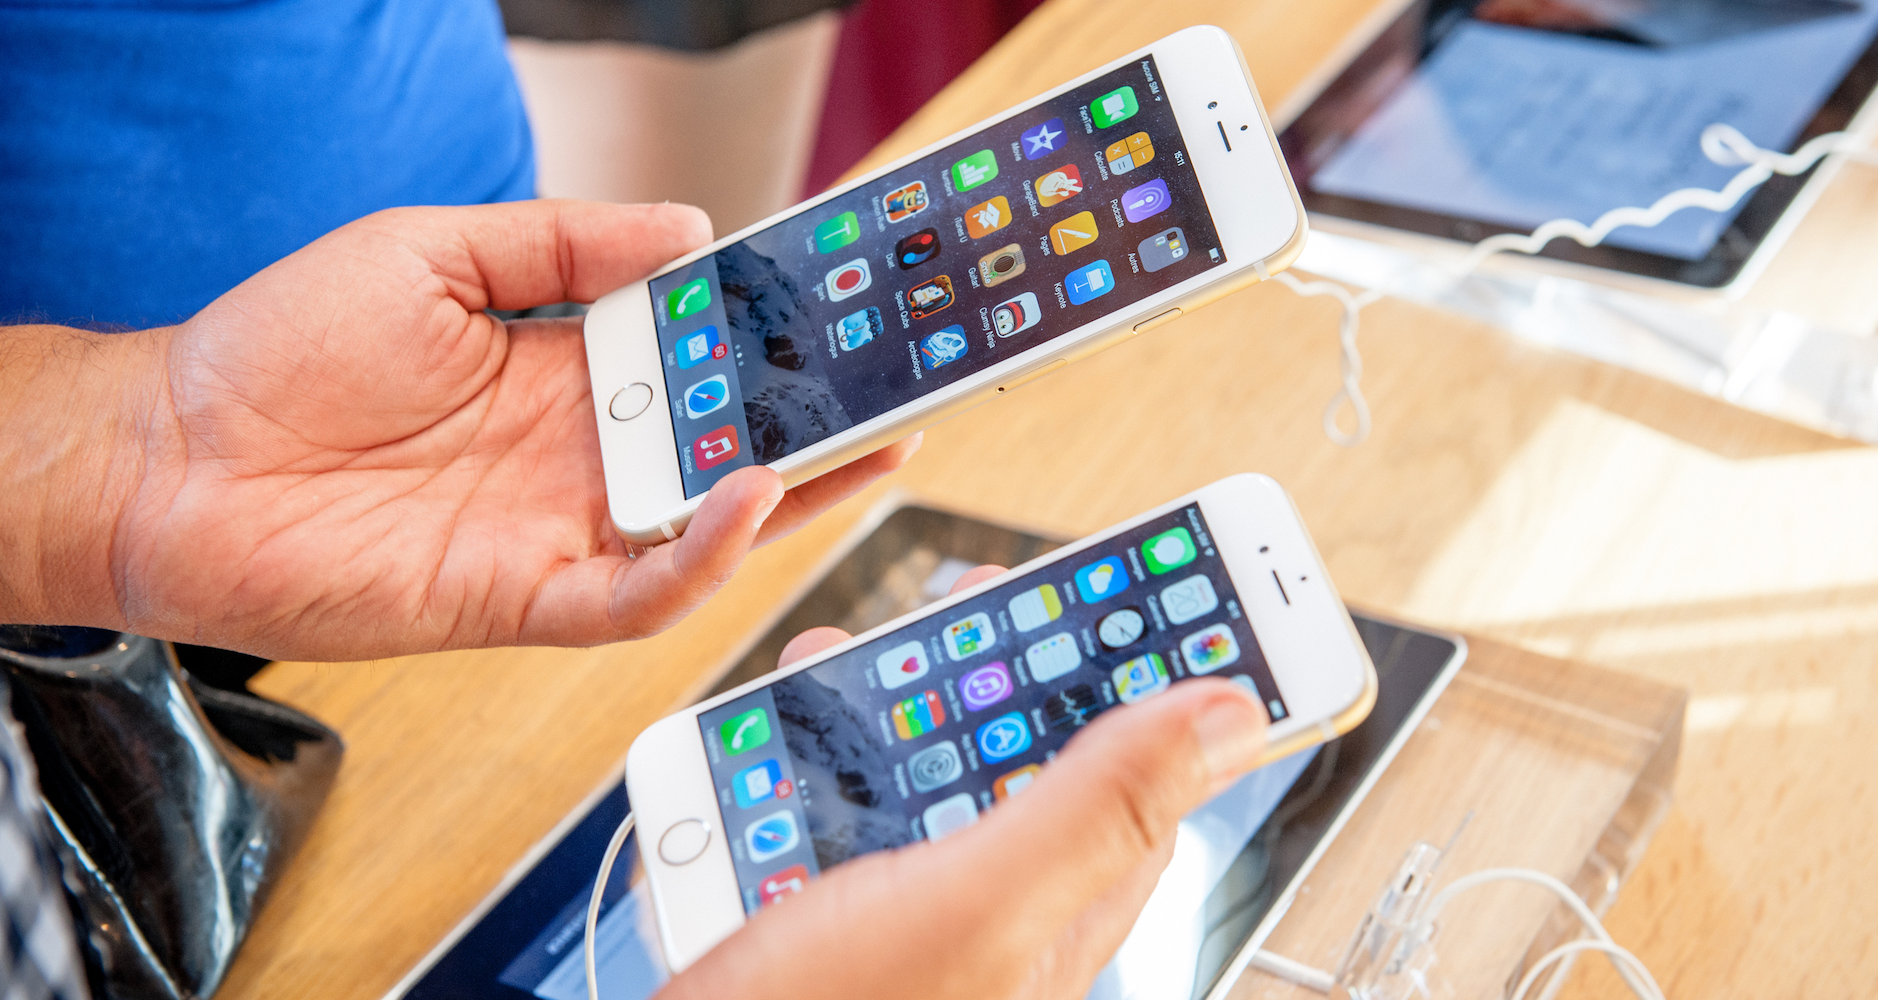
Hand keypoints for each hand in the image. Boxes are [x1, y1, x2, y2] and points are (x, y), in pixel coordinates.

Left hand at [0, 200, 916, 658]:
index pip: (703, 354)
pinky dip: (703, 557)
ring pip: (712, 524)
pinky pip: (640, 591)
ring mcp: (561, 530)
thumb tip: (689, 230)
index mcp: (568, 371)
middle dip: (827, 417)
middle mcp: (581, 456)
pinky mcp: (525, 599)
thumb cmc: (280, 348)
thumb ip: (561, 241)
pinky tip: (752, 500)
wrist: (168, 455)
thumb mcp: (431, 252)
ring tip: (882, 441)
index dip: (778, 333)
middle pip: (732, 443)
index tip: (852, 298)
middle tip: (916, 381)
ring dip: (800, 489)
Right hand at [661, 567, 1270, 999]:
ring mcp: (905, 907)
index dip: (1169, 684)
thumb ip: (1098, 804)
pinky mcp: (823, 905)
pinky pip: (840, 803)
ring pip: (929, 769)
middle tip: (1000, 586)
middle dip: (1016, 665)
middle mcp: (993, 909)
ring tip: (879, 640)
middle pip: (1034, 755)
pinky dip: (818, 746)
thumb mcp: (978, 900)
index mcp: (1060, 908)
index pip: (1150, 776)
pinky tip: (788, 726)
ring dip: (906, 694)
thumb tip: (1229, 713)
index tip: (1172, 590)